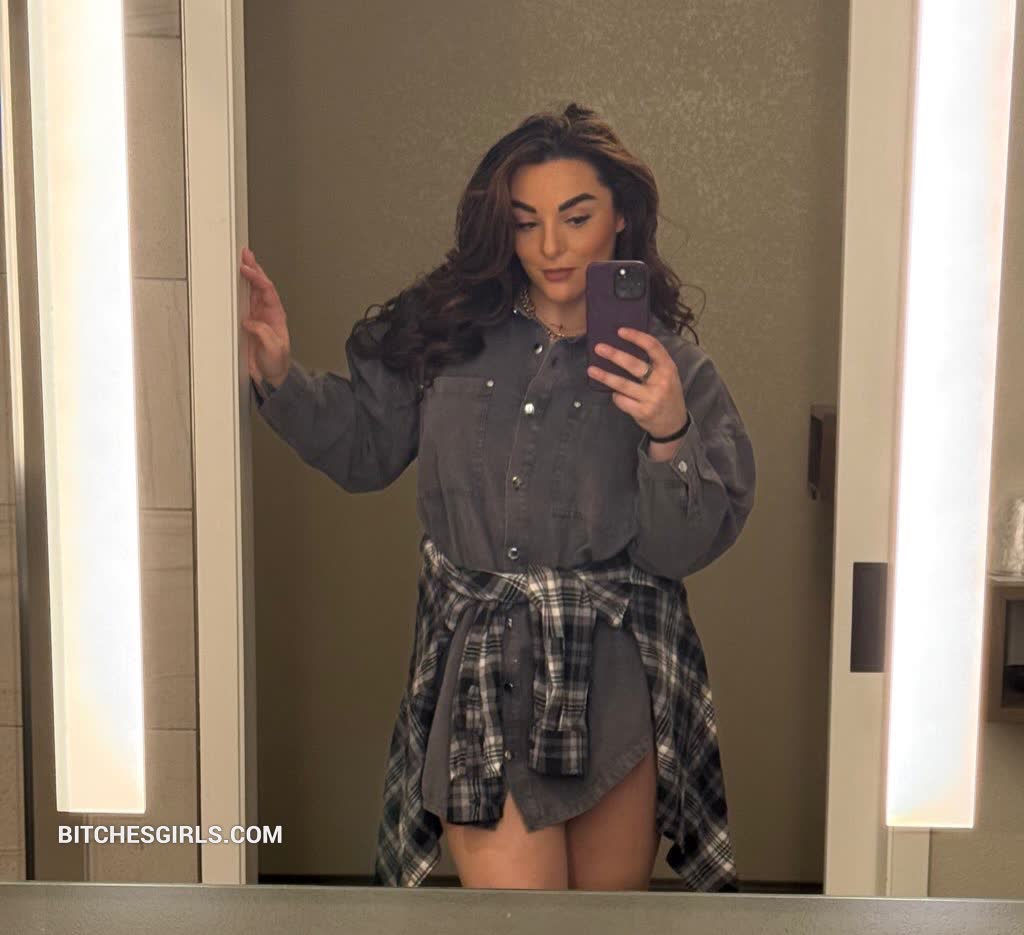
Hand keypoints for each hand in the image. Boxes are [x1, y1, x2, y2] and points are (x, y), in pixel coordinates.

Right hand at [239, 246, 290, 387]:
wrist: (271, 376)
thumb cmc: (276, 364)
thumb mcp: (274, 350)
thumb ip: (264, 334)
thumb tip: (251, 321)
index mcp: (276, 316)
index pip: (267, 291)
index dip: (258, 279)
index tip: (247, 269)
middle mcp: (267, 313)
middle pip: (260, 285)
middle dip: (254, 268)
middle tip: (245, 253)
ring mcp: (257, 316)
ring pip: (251, 290)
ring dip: (247, 275)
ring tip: (241, 260)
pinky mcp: (247, 322)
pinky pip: (242, 302)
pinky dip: (238, 290)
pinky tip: (233, 281)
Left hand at [586, 327, 687, 438]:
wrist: (674, 423)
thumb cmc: (667, 394)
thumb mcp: (668, 376)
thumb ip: (654, 364)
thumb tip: (625, 347)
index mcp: (668, 368)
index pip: (653, 347)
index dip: (636, 337)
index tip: (620, 331)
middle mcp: (662, 382)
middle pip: (634, 365)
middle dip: (614, 355)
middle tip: (598, 348)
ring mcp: (652, 398)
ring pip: (623, 384)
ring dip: (605, 376)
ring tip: (591, 370)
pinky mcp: (643, 412)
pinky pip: (622, 400)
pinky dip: (615, 396)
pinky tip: (614, 393)